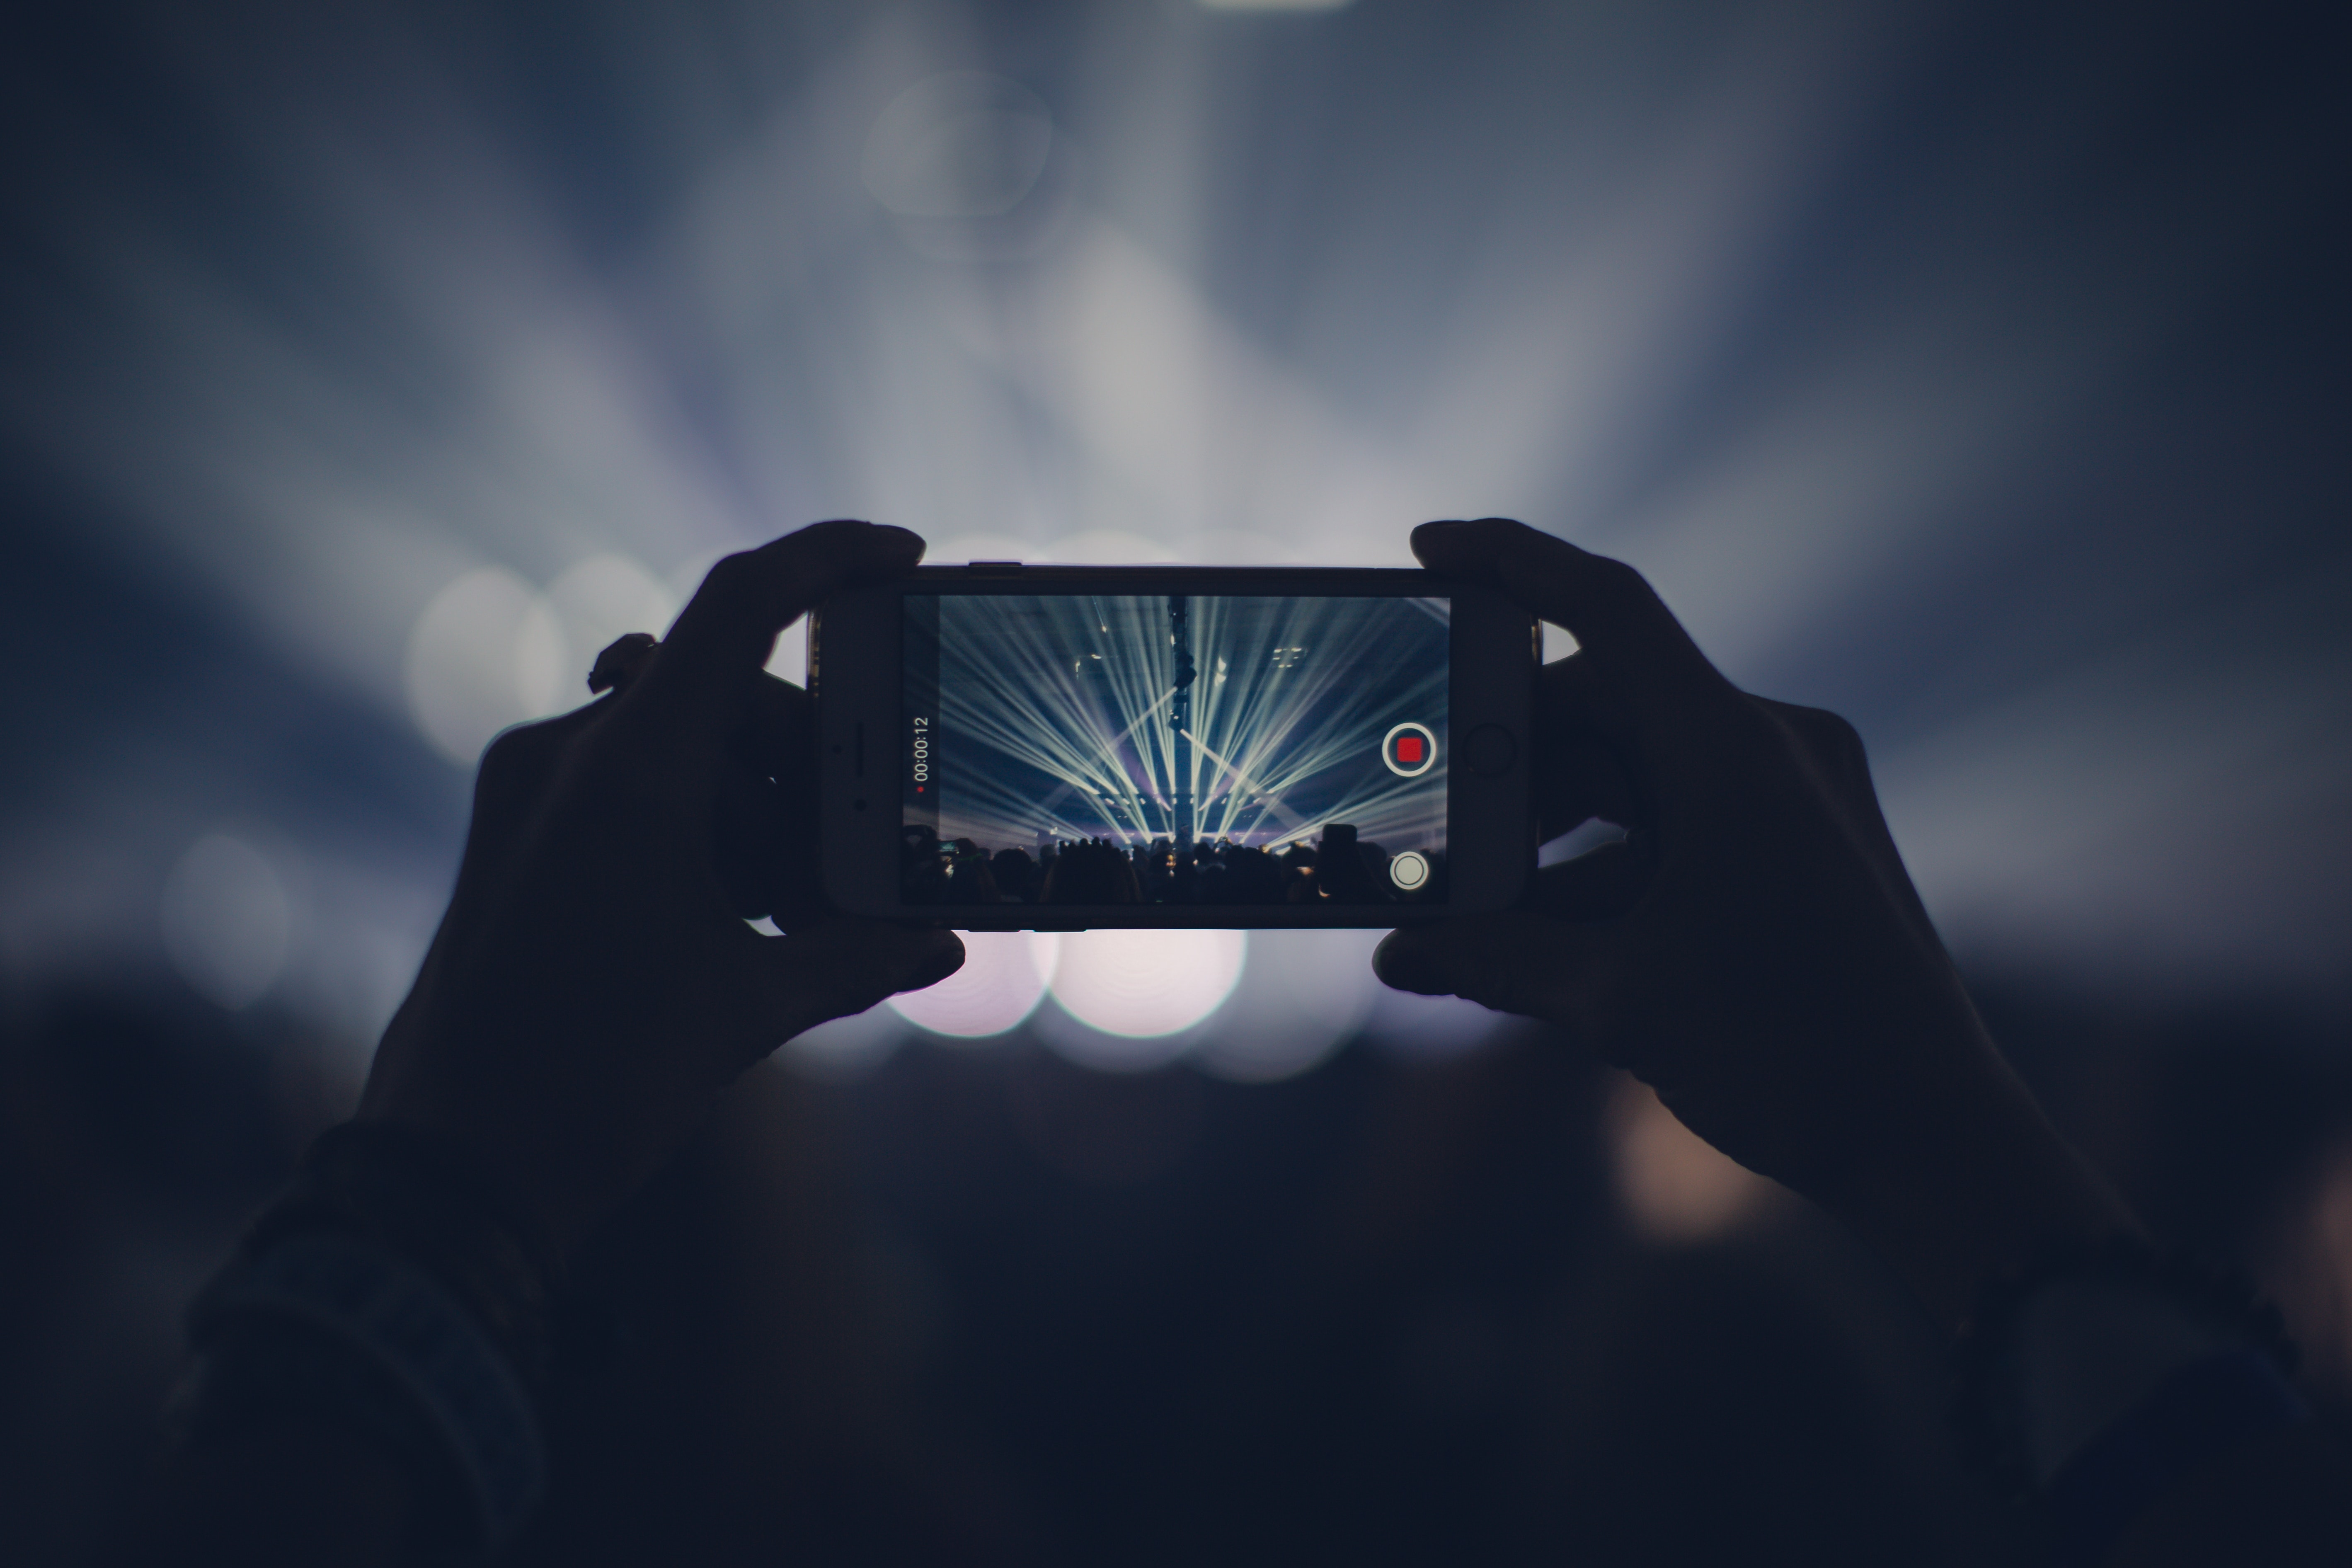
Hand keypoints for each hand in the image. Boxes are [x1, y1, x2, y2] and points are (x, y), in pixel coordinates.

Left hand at [360, 521, 963, 1254]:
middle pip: (725, 693)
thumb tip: (942, 942)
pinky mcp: (509, 830)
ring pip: (676, 746)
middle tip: (851, 846)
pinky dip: (690, 826)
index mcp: (632, 772)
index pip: (741, 603)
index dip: (828, 557)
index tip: (902, 555)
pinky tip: (723, 915)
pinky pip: (621, 787)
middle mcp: (568, 756)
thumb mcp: (747, 1010)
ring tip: (781, 910)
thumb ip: (853, 957)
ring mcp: (526, 790)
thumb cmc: (596, 1087)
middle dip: (804, 757)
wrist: (451, 1171)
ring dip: (748, 806)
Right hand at [1377, 518, 2130, 1322]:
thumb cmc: (1794, 1061)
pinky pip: (1685, 813)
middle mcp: (1775, 748)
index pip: (1607, 607)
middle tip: (1431, 812)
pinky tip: (1550, 928)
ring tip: (1481, 901)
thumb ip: (1496, 958)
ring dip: (1557, 825)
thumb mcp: (1618, 1001)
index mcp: (1734, 755)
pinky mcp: (1806, 838)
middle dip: (1511, 758)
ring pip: (1641, 768)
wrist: (1935, 1143)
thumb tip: (1399, 950)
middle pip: (1607, 704)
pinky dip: (1615, 856)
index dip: (1511, 561)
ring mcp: (1798, 792)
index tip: (1430, 548)